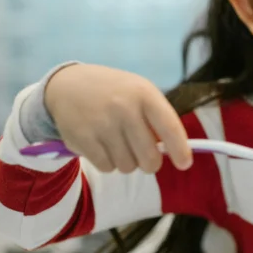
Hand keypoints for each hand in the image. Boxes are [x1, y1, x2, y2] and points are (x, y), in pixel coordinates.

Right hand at [44, 64, 191, 173]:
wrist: (67, 85)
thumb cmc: (114, 92)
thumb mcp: (139, 92)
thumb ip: (157, 119)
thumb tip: (173, 152)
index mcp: (144, 94)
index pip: (170, 128)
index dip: (180, 150)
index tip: (185, 164)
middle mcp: (124, 109)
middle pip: (149, 158)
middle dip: (150, 163)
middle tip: (145, 156)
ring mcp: (102, 125)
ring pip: (128, 167)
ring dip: (126, 161)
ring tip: (118, 143)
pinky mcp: (83, 139)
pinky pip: (107, 167)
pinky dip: (108, 162)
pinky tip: (102, 144)